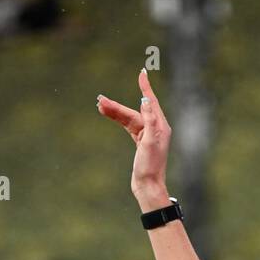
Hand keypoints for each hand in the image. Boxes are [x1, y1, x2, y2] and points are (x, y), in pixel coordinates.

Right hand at [97, 68, 171, 208]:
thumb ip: (148, 121)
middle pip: (135, 111)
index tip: (141, 73)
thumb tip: (144, 100)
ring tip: (99, 105)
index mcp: (160, 126)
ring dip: (115, 112)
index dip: (145, 87)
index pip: (151, 102)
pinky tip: (108, 114)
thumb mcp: (150, 142)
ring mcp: (147, 136)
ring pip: (128, 118)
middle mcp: (155, 129)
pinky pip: (127, 126)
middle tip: (100, 100)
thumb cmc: (150, 167)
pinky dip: (118, 120)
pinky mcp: (140, 142)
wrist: (148, 186)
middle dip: (117, 106)